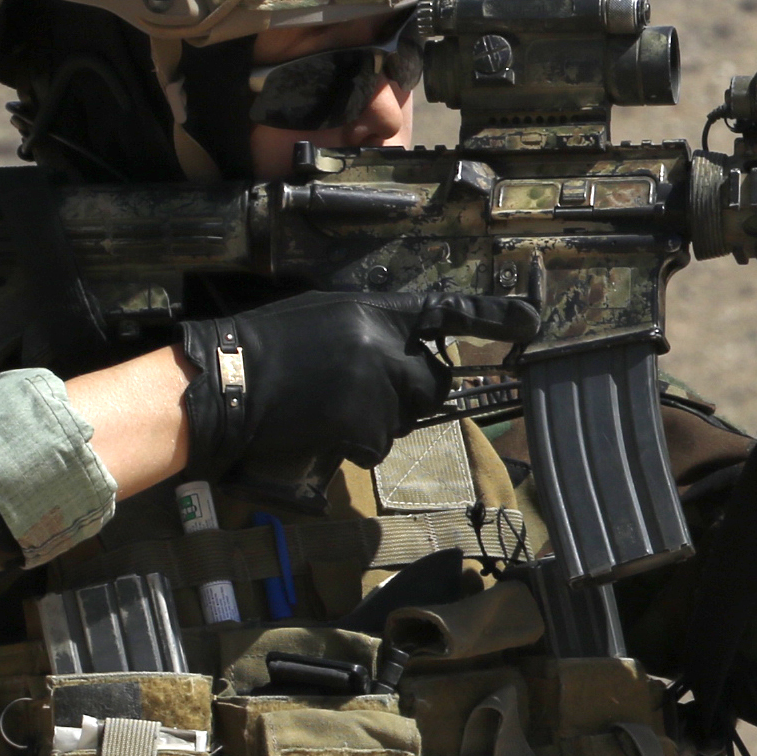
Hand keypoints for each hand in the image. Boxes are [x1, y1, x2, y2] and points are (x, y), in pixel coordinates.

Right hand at [178, 290, 535, 477]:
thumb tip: (401, 352)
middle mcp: (383, 345)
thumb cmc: (265, 347)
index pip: (446, 312)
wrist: (225, 382)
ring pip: (405, 416)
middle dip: (411, 392)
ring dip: (378, 418)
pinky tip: (322, 427)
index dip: (493, 317)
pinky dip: (356, 443)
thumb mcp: (325, 317)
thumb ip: (371, 331)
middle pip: (433, 381)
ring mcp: (376, 386)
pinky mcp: (363, 423)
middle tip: (364, 391)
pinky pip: (380, 443)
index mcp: (373, 311)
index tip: (532, 320)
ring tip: (328, 404)